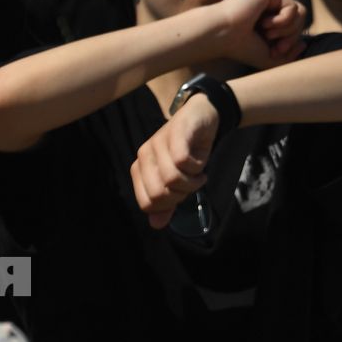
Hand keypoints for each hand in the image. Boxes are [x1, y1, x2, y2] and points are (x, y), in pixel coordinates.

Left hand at [131, 94, 216, 228]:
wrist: (202, 117)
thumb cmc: (187, 150)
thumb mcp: (176, 178)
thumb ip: (166, 202)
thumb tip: (156, 225)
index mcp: (139, 169)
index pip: (147, 204)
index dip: (168, 205)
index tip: (181, 193)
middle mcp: (144, 155)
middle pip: (159, 194)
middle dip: (182, 194)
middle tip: (192, 182)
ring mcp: (157, 143)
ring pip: (172, 178)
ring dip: (193, 180)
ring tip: (198, 172)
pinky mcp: (175, 133)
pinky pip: (183, 161)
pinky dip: (198, 166)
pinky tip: (201, 160)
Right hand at [209, 0, 305, 68]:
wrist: (221, 35)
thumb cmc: (240, 47)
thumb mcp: (269, 58)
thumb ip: (289, 56)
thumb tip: (304, 44)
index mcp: (269, 16)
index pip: (296, 26)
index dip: (291, 42)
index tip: (274, 52)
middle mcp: (270, 3)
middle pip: (301, 19)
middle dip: (291, 37)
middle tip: (275, 47)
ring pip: (300, 12)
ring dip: (288, 29)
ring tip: (268, 34)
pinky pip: (292, 7)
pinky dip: (283, 21)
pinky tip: (264, 23)